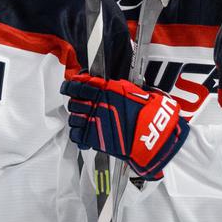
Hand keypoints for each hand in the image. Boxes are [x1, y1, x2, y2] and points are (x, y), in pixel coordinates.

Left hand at [60, 75, 188, 179]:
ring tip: (83, 120)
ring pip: (73, 118)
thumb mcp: (130, 90)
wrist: (151, 133)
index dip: (71, 85)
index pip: (78, 84)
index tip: (69, 87)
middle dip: (75, 104)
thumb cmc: (146, 112)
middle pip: (74, 102)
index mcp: (105, 90)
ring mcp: (93, 121)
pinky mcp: (93, 138)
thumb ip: (112, 87)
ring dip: (76, 119)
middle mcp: (97, 104)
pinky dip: (78, 134)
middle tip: (79, 106)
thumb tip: (102, 84)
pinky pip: (76, 135)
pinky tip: (83, 133)